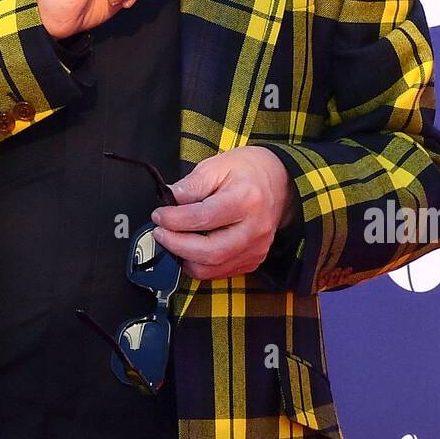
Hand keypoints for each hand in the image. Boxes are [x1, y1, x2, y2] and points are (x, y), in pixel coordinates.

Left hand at [149, 146, 296, 280]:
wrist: (280, 183)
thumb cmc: (246, 171)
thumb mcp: (217, 165)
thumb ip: (191, 185)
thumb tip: (168, 201)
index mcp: (246, 199)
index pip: (204, 218)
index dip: (175, 220)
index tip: (158, 215)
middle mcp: (255, 229)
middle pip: (210, 252)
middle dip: (177, 245)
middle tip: (159, 233)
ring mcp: (256, 249)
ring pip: (213, 268)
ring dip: (184, 258)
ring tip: (172, 240)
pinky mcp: (254, 260)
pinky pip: (220, 272)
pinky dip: (199, 264)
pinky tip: (189, 248)